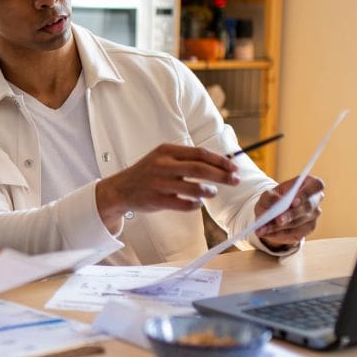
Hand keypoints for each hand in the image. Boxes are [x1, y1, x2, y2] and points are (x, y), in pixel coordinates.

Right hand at [96, 144, 239, 228]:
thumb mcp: (162, 158)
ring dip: (209, 191)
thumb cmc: (147, 173)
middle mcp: (163, 165)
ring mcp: (159, 183)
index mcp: (166, 151)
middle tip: (235, 180)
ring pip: (195, 188)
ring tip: (212, 192)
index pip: (200, 153)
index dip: (220, 161)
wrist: (120, 189)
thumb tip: (219, 162)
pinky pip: (185, 204)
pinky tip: (197, 203)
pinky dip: (196, 205)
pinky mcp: (157, 200)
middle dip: (222, 175)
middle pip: (200, 169)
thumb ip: (186, 158)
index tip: (234, 167)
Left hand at [254, 175, 324, 247]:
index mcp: (309, 184)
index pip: (316, 185)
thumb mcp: (267, 195)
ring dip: (280, 227)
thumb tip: (277, 201)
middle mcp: (315, 199)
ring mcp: (314, 215)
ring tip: (263, 229)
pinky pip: (295, 232)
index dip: (306, 193)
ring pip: (299, 222)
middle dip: (291, 214)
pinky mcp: (309, 228)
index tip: (293, 201)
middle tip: (278, 220)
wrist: (271, 214)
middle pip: (307, 207)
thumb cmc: (272, 199)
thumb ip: (270, 196)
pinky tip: (266, 233)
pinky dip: (278, 233)